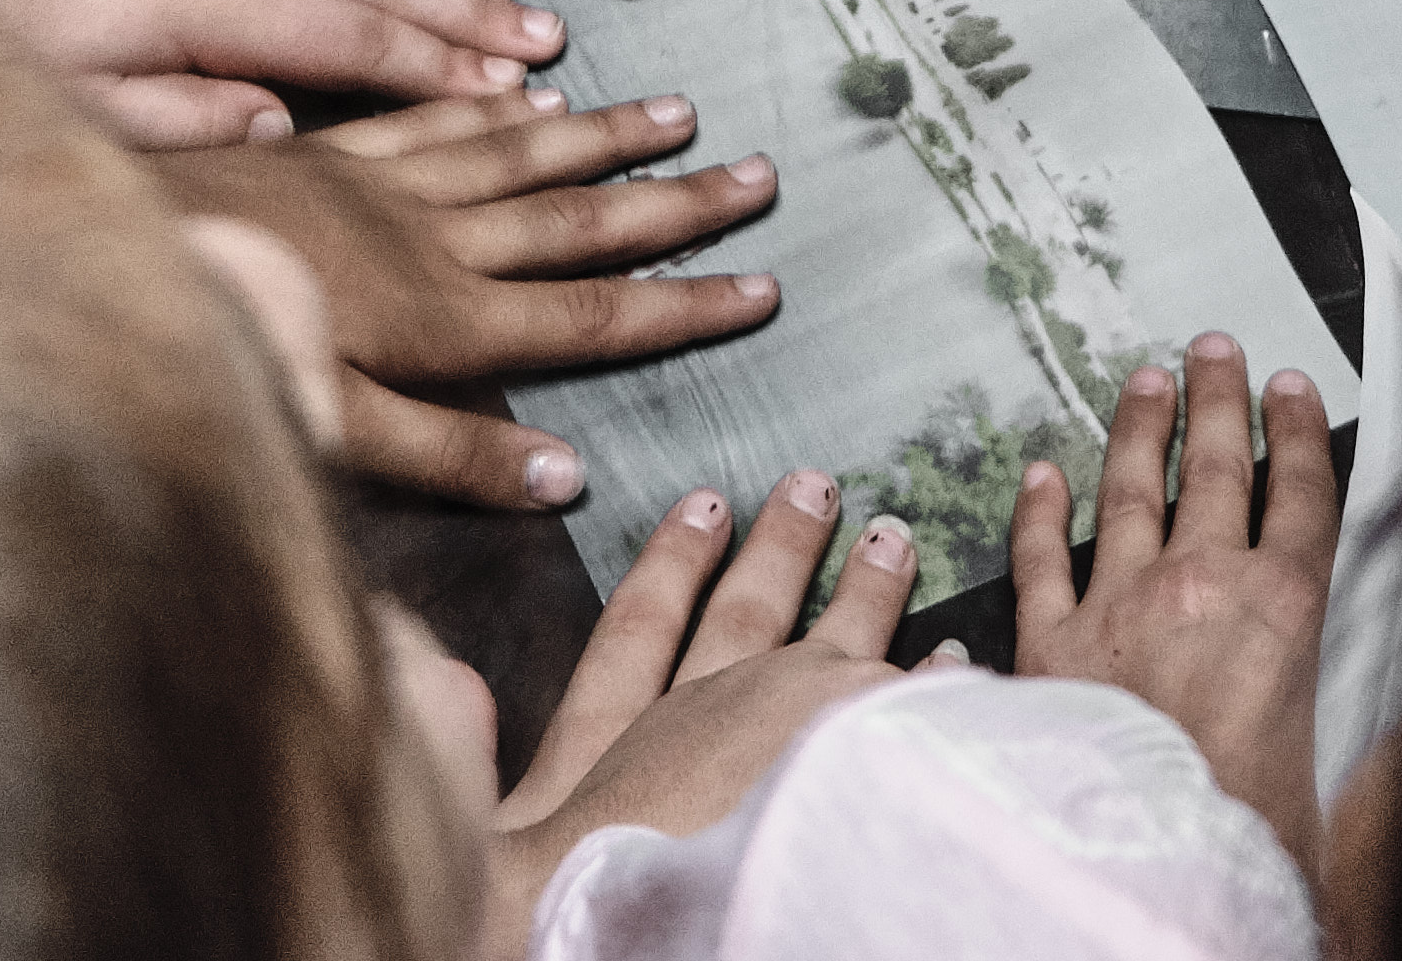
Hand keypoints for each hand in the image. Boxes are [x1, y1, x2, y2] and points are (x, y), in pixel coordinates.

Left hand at [149, 93, 784, 506]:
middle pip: (575, 220)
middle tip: (758, 175)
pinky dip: (495, 99)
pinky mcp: (328, 147)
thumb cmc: (209, 344)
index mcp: (437, 316)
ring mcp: (379, 182)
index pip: (588, 314)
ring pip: (519, 149)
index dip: (680, 303)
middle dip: (672, 203)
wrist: (103, 239)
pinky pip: (435, 111)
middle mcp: (427, 238)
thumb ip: (445, 452)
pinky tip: (529, 80)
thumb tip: (564, 475)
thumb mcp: (324, 423)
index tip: (762, 285)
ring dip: (604, 135)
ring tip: (678, 111)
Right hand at [484, 468, 922, 941]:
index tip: (700, 506)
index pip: (635, 641)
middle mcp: (702, 721)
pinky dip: (933, 679)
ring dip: (865, 590)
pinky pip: (911, 706)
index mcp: (612, 746)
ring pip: (837, 645)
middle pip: (742, 619)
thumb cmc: (572, 902)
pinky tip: (958, 660)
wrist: (648, 923)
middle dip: (776, 550)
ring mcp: (787, 732)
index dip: (666, 570)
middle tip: (813, 485)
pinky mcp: (861, 754)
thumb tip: (443, 676)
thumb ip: (466, 756)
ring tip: (893, 540)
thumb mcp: (491, 848)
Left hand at [1008, 335, 1337, 878]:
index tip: (1292, 392)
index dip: (1298, 432)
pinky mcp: (1048, 642)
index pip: (1302, 496)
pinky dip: (1038, 509)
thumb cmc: (1243, 838)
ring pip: (1131, 489)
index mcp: (1283, 614)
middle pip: (1217, 470)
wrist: (1141, 866)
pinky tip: (1040, 473)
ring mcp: (1118, 605)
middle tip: (1213, 352)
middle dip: (1218, 401)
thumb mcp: (1341, 783)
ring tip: (1145, 383)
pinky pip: (1040, 555)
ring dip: (1140, 428)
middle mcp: (1199, 589)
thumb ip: (1368, 740)